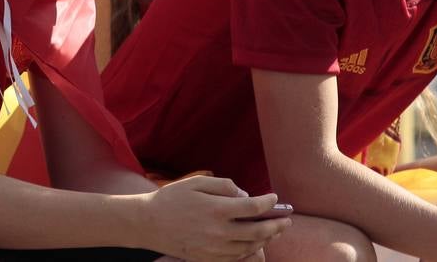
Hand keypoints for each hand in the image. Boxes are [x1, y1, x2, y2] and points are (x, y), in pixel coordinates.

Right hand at [141, 175, 289, 261]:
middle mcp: (219, 232)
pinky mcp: (207, 259)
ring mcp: (213, 249)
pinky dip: (249, 251)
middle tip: (287, 220)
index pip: (253, 207)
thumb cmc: (173, 198)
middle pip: (257, 231)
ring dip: (265, 239)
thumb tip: (245, 195)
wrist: (149, 224)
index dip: (268, 202)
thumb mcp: (198, 182)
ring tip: (275, 231)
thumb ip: (224, 186)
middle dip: (275, 225)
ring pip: (248, 247)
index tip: (275, 198)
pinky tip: (254, 243)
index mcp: (217, 209)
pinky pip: (235, 258)